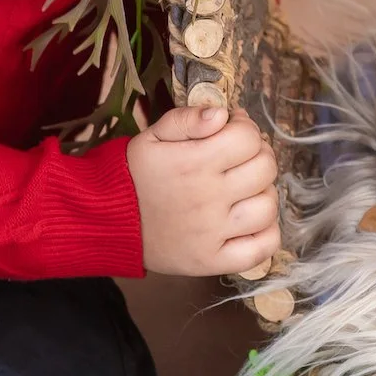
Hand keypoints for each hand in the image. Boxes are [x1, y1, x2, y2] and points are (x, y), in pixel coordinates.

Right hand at [129, 104, 278, 276]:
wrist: (107, 222)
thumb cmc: (135, 175)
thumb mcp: (152, 137)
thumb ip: (187, 119)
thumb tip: (223, 114)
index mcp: (193, 163)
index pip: (248, 138)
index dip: (246, 129)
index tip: (233, 132)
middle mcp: (207, 198)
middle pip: (265, 169)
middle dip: (258, 156)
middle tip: (240, 159)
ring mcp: (213, 233)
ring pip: (268, 206)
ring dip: (262, 193)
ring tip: (244, 190)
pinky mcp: (213, 261)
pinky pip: (263, 247)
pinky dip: (266, 233)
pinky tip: (250, 221)